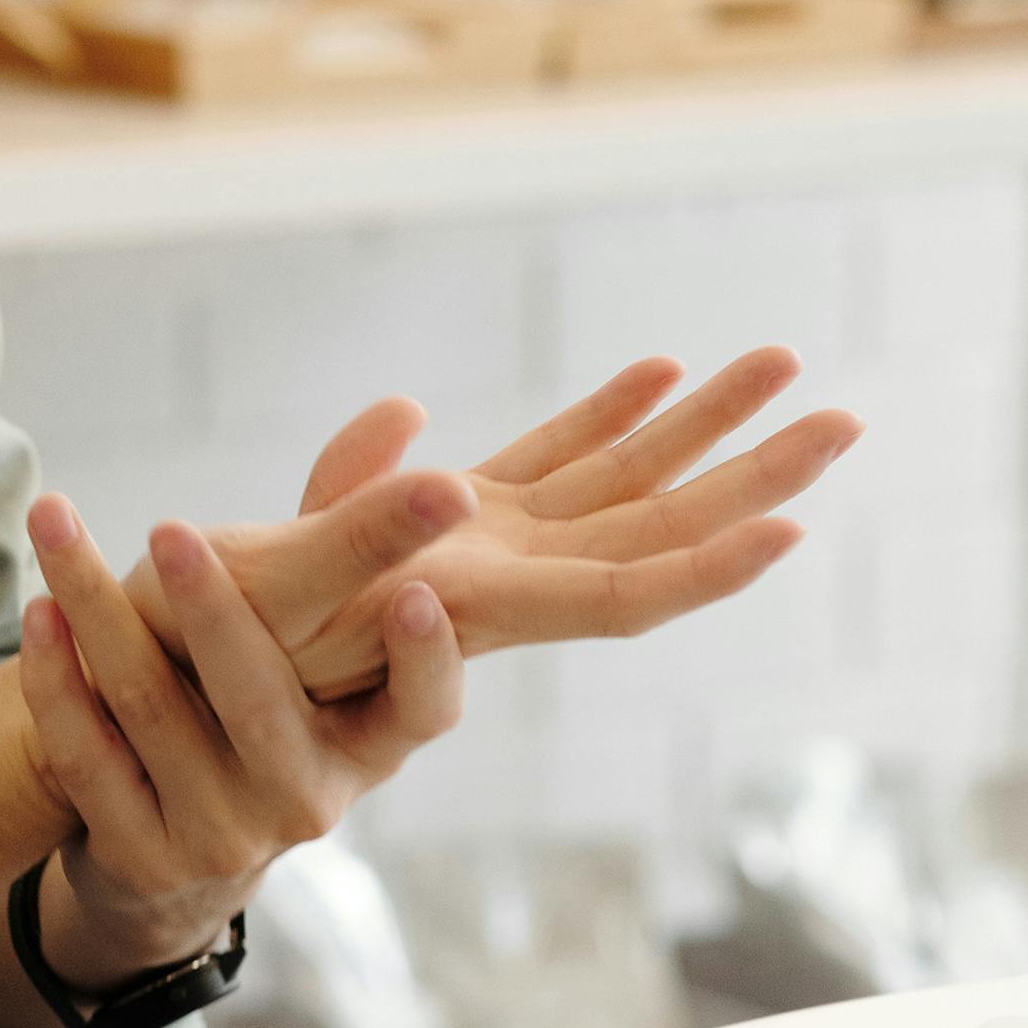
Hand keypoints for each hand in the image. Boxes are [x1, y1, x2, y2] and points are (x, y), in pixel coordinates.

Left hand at [8, 493, 462, 985]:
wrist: (175, 854)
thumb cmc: (257, 701)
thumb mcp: (312, 639)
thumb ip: (344, 528)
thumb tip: (403, 410)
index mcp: (369, 742)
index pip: (421, 711)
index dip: (426, 659)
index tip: (415, 591)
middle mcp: (306, 798)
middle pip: (260, 704)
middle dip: (214, 615)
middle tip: (170, 535)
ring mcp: (221, 836)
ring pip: (152, 714)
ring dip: (98, 612)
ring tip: (56, 525)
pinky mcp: (140, 855)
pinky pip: (88, 759)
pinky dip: (56, 684)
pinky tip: (38, 611)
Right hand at [162, 349, 862, 700]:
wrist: (182, 664)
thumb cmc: (216, 643)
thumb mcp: (276, 590)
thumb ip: (349, 528)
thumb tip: (435, 468)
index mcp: (480, 608)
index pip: (624, 591)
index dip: (708, 564)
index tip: (795, 530)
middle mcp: (505, 581)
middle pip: (658, 526)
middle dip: (752, 473)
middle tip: (845, 420)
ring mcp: (490, 546)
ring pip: (620, 482)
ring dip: (703, 426)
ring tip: (781, 362)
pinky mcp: (459, 519)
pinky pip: (553, 461)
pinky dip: (605, 417)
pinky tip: (657, 373)